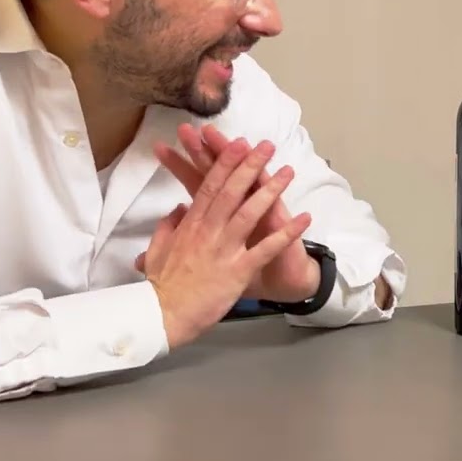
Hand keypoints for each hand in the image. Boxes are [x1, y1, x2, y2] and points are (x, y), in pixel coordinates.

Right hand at [144, 138, 311, 348]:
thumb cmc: (161, 286)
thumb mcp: (157, 250)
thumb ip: (167, 226)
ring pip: (250, 212)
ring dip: (271, 190)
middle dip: (249, 165)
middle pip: (231, 191)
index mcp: (191, 225)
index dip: (224, 162)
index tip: (237, 144)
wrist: (162, 317)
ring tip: (289, 171)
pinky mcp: (238, 270)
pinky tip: (304, 219)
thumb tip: (178, 209)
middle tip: (266, 145)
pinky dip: (287, 234)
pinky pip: (267, 249)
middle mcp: (209, 231)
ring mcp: (224, 249)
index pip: (209, 185)